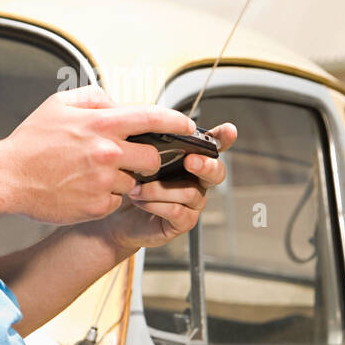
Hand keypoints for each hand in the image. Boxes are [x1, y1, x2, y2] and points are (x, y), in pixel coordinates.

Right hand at [1, 85, 197, 223]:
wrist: (6, 178)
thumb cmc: (30, 142)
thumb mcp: (58, 105)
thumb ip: (93, 98)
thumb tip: (115, 102)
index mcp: (101, 124)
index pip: (153, 118)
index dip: (177, 121)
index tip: (188, 125)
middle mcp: (107, 153)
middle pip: (153, 159)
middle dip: (147, 160)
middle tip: (127, 160)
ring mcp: (102, 182)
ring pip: (133, 182)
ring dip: (120, 180)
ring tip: (90, 175)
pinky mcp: (96, 206)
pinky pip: (115, 202)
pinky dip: (104, 197)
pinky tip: (82, 190)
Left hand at [100, 123, 237, 253]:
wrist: (115, 218)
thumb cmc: (129, 183)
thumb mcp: (135, 157)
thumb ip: (145, 140)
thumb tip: (145, 123)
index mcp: (190, 159)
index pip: (213, 146)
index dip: (223, 138)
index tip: (229, 131)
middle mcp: (197, 180)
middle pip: (216, 171)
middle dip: (205, 165)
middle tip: (189, 161)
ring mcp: (193, 202)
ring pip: (190, 192)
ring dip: (160, 189)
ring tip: (138, 188)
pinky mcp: (183, 221)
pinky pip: (177, 211)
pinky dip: (155, 204)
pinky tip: (140, 201)